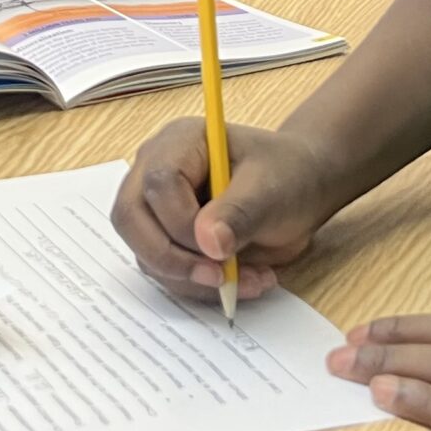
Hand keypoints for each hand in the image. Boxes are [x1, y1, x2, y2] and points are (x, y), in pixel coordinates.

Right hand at [111, 117, 341, 304]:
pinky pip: (164, 271)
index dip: (182, 223)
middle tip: (219, 278)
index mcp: (179, 143)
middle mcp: (154, 170)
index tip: (222, 250)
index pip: (157, 184)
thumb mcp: (271, 189)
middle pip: (131, 219)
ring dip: (193, 279)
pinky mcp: (165, 238)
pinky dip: (200, 287)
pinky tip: (241, 280)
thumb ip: (239, 213)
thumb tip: (208, 243)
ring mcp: (155, 206)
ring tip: (249, 279)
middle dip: (172, 259)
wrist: (300, 190)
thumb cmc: (286, 175)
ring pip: (145, 252)